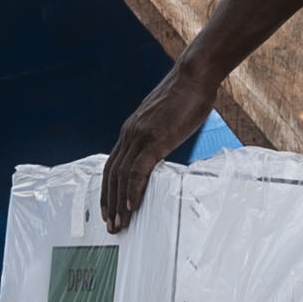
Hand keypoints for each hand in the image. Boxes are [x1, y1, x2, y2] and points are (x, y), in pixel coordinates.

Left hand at [101, 60, 212, 227]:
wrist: (194, 75)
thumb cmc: (186, 95)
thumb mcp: (166, 118)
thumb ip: (158, 135)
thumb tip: (161, 149)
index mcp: (131, 130)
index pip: (112, 165)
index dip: (108, 190)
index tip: (109, 209)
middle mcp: (130, 134)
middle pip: (111, 174)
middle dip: (109, 203)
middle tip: (111, 225)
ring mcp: (141, 136)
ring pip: (121, 176)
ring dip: (119, 202)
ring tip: (120, 223)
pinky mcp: (155, 139)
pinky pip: (138, 170)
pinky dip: (132, 190)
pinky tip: (132, 205)